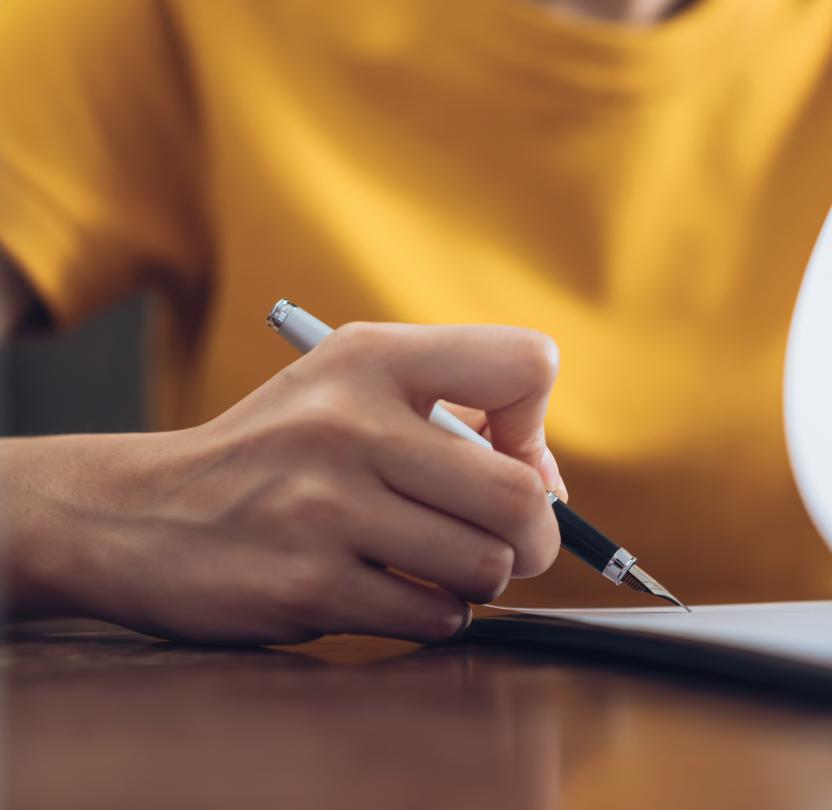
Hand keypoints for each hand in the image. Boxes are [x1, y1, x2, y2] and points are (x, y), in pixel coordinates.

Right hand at [4, 323, 566, 642]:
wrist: (135, 514)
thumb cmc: (275, 455)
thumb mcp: (349, 388)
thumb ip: (456, 412)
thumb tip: (550, 487)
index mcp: (372, 358)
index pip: (526, 366)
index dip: (536, 427)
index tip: (503, 457)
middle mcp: (349, 423)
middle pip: (522, 495)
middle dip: (536, 535)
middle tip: (509, 544)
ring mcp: (325, 507)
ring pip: (486, 564)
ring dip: (479, 580)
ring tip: (436, 566)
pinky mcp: (307, 584)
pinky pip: (433, 616)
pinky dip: (433, 616)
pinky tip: (392, 593)